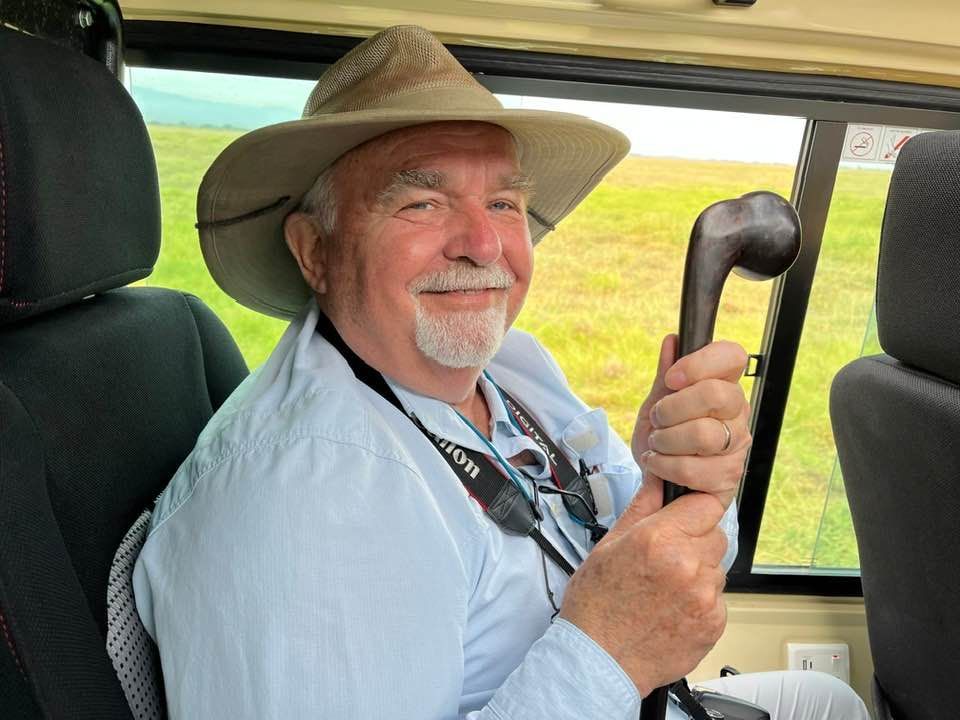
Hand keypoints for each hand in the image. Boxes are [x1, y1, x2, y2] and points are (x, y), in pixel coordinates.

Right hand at [559, 491, 728, 696]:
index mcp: (660, 540)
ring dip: (698, 571)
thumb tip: (658, 477)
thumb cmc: (597, 605)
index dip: (693, 509)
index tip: (684, 516)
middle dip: (695, 540)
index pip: (706, 504)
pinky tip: (672, 608)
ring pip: (716, 567)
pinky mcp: (714, 623)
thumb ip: (643, 507)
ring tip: (665, 588)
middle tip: (666, 558)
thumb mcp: (609, 544)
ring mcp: (704, 597)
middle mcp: (687, 565)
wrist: (600, 659)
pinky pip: (717, 599)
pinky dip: (700, 601)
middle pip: (715, 534)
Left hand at [631, 335, 750, 508]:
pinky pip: (692, 468)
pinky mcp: (729, 475)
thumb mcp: (657, 401)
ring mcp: (737, 443)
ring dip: (666, 440)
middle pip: (715, 394)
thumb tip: (673, 342)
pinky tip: (659, 463)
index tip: (672, 379)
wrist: (658, 475)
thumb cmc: (663, 435)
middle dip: (672, 408)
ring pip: (703, 434)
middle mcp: (737, 412)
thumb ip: (667, 374)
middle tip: (658, 418)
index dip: (700, 363)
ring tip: (658, 443)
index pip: (733, 356)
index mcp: (723, 384)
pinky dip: (664, 465)